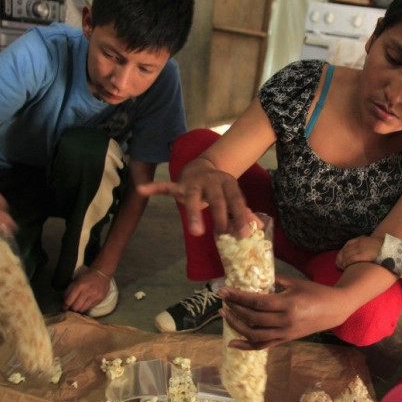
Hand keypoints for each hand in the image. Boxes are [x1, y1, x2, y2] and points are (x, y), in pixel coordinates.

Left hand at [63, 268, 111, 313]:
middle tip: (71, 306)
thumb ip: (69, 291)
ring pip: (83, 309)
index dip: (64, 306)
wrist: (101, 273)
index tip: (63, 308)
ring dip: (79, 309)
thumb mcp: (75, 281)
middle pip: (75, 307)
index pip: (69, 301)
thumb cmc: (86, 277)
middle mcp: (88, 291)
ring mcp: (95, 295)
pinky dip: (86, 306)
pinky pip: (90, 307)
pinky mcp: (100, 298)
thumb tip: (64, 303)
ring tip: (78, 305)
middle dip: (72, 308)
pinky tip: (85, 303)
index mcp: (79, 285)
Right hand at [137, 160, 251, 236]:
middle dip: (220, 217)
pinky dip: (155, 188)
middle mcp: (212, 181)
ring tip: (196, 232)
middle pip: (217, 200)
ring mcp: (194, 182)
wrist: (204, 166)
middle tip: (222, 234)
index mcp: (228, 184)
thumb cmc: (220, 188)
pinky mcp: (180, 184)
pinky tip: (142, 189)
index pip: (237, 201)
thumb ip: (243, 212)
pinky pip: (167, 186)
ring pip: (193, 197)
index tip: (246, 234)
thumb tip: (259, 228)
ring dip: (195, 214)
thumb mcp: (232, 197)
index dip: (242, 217)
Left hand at [217, 274, 352, 349]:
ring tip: (225, 314)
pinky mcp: (285, 340)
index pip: (257, 302)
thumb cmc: (315, 292)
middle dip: (234, 308)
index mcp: (288, 304)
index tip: (225, 290)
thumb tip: (255, 275)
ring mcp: (285, 333)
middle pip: (252, 318)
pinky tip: (232, 343)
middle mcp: (285, 321)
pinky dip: (246, 346)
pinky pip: (263, 346)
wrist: (334, 310)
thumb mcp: (295, 282)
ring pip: (254, 334)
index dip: (238, 297)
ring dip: (236, 326)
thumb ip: (275, 281)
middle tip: (222, 298)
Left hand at [336, 236, 382, 270]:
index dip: (343, 250)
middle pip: (346, 249)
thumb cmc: (385, 248)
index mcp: (362, 239)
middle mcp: (360, 242)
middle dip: (340, 257)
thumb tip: (365, 251)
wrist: (391, 249)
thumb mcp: (374, 243)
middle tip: (338, 263)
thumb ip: (368, 245)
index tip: (340, 256)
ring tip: (340, 266)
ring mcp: (361, 248)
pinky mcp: (363, 255)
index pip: (348, 244)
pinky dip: (346, 263)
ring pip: (347, 254)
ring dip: (342, 261)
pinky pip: (351, 258)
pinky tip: (344, 267)